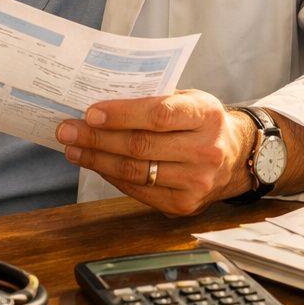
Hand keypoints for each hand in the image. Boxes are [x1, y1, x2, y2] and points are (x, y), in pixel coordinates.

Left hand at [56, 90, 253, 215]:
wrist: (235, 158)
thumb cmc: (203, 123)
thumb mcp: (190, 99)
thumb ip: (156, 99)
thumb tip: (103, 104)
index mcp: (208, 115)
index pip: (159, 114)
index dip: (122, 114)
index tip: (90, 113)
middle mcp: (206, 150)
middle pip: (141, 146)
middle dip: (97, 138)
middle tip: (68, 130)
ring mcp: (197, 182)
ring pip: (135, 171)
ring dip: (97, 159)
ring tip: (74, 148)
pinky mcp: (184, 205)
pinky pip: (138, 190)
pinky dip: (112, 176)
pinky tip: (96, 164)